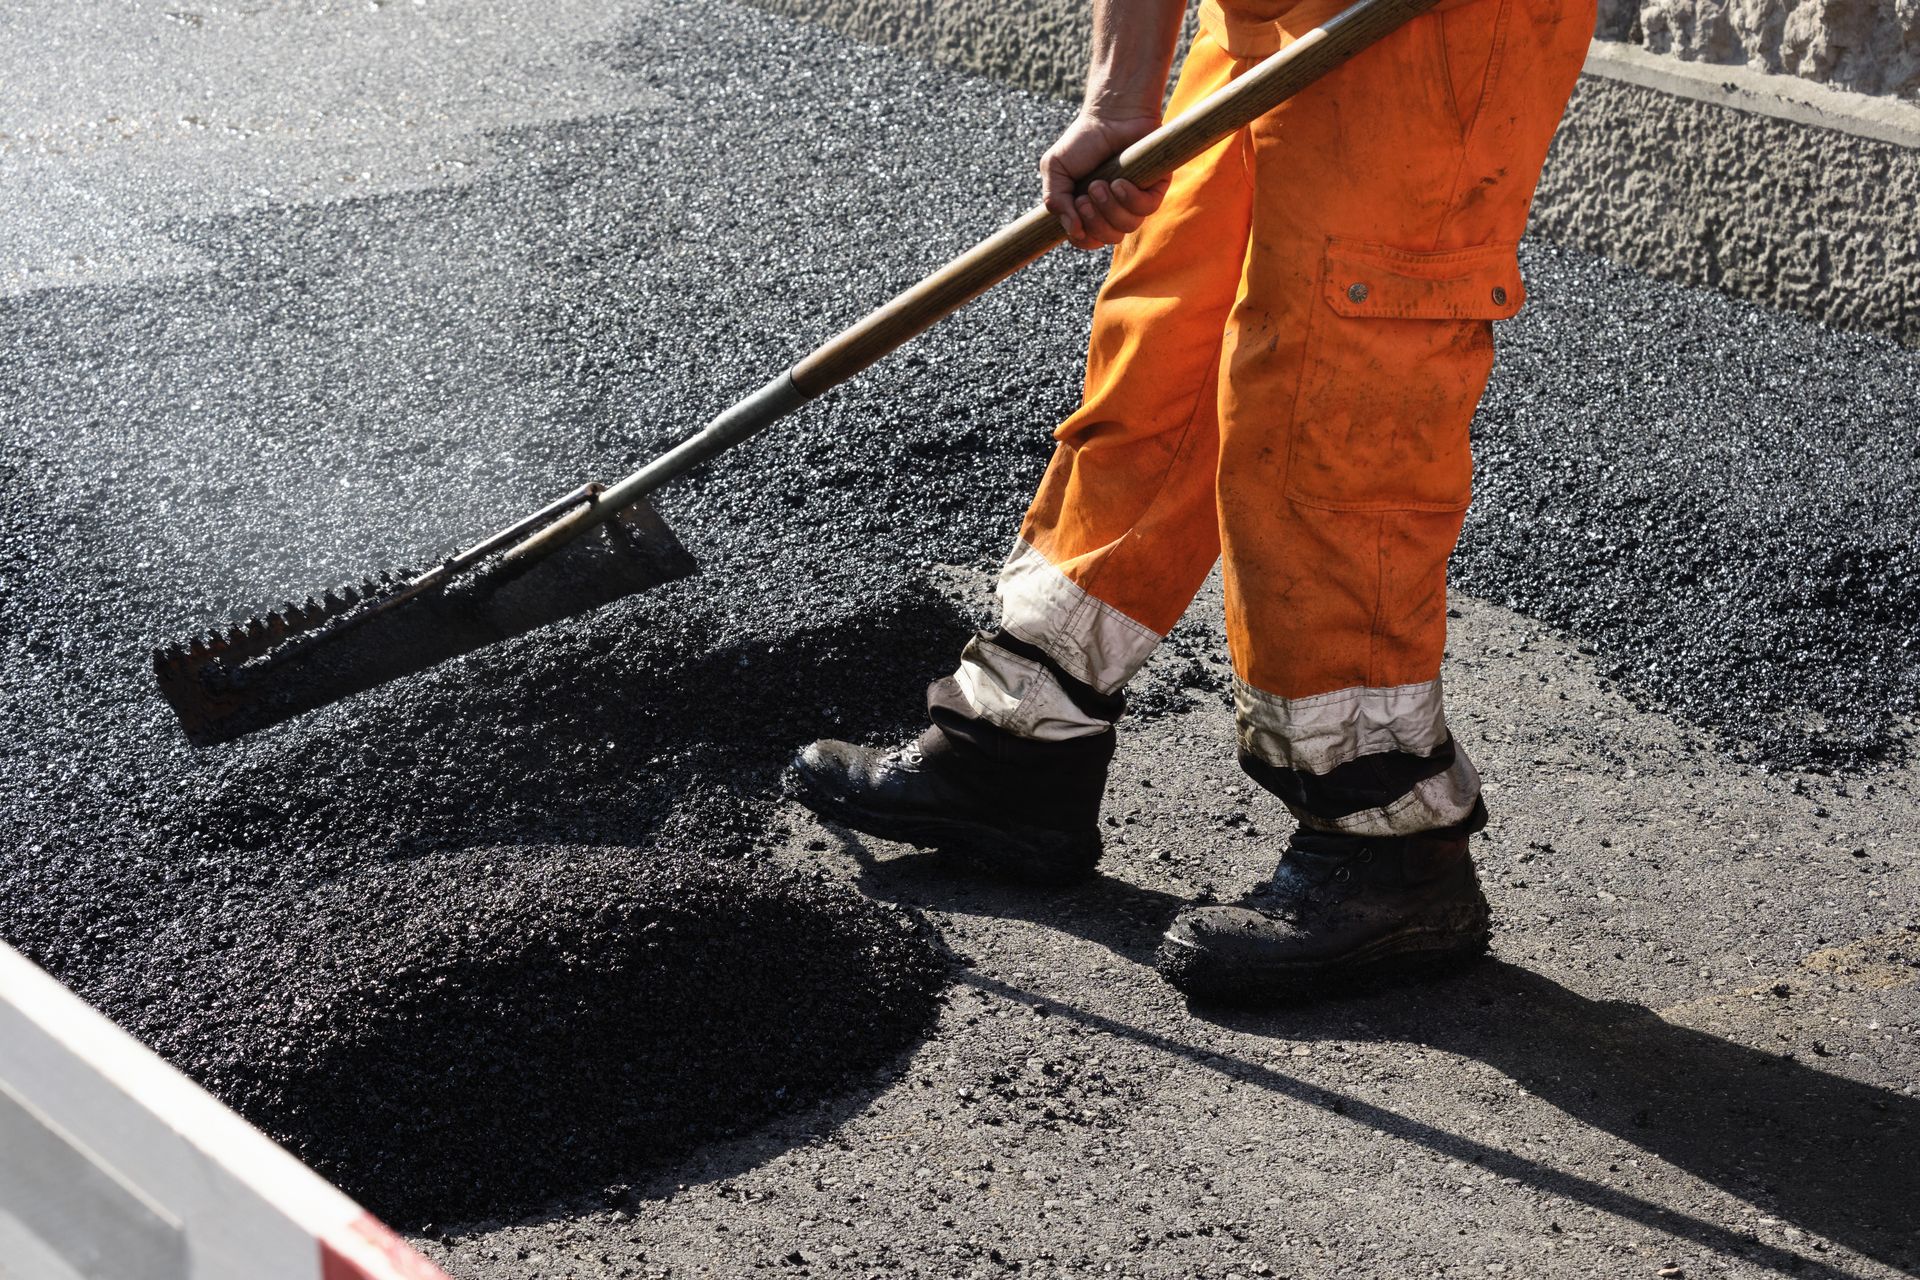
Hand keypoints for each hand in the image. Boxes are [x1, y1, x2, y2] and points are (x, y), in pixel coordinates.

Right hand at [1039, 112, 1170, 250]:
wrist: (1110, 114)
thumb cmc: (1083, 140)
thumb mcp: (1055, 169)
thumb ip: (1054, 200)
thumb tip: (1072, 230)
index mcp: (1090, 209)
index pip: (1088, 240)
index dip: (1082, 236)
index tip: (1075, 210)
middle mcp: (1113, 209)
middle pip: (1108, 238)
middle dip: (1095, 221)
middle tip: (1087, 196)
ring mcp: (1134, 200)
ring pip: (1127, 227)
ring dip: (1110, 208)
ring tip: (1101, 183)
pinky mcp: (1155, 189)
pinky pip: (1146, 210)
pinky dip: (1130, 198)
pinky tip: (1120, 181)